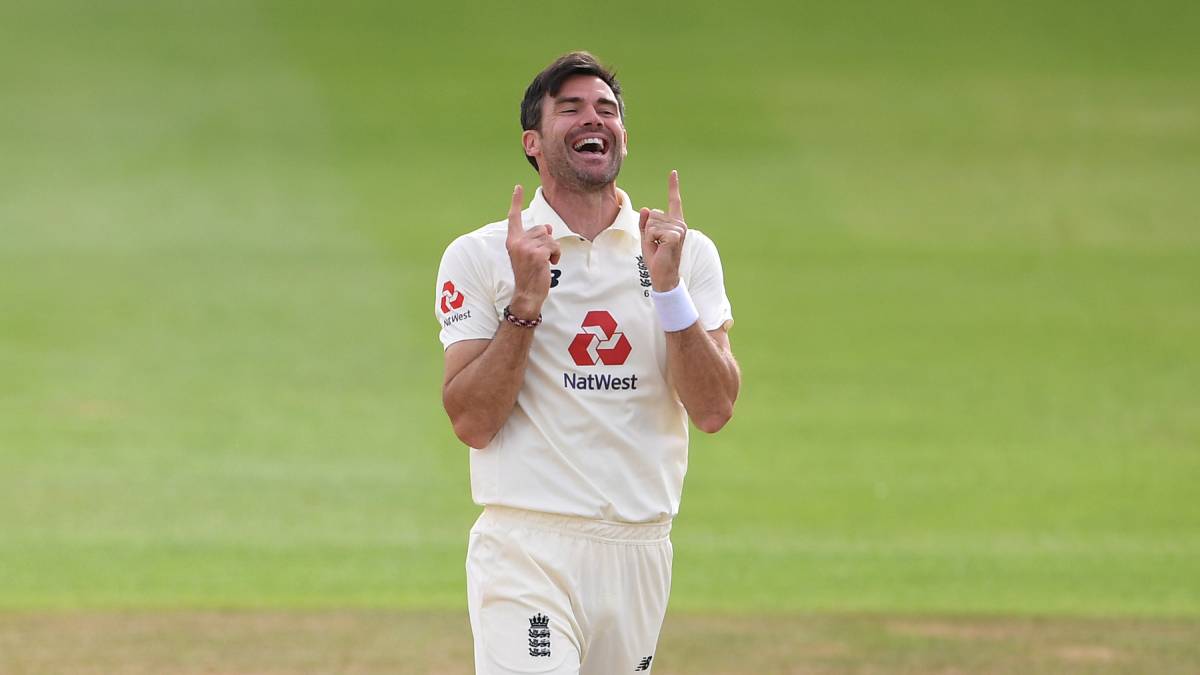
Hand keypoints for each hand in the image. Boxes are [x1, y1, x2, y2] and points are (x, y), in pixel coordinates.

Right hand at [506, 185, 560, 317]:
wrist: (527, 294)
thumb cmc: (529, 274)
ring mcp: (526, 248)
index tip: (518, 187)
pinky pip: (554, 246)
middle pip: (541, 229)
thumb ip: (536, 238)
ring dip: (552, 250)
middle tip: (540, 258)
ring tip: (544, 262)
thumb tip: (549, 227)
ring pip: (550, 238)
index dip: (516, 202)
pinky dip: (556, 255)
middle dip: (546, 242)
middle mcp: (517, 242)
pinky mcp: (537, 254)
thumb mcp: (530, 253)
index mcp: (512, 240)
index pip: (514, 218)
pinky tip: (550, 264)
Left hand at [639, 170, 686, 291]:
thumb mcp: (647, 237)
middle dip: (648, 230)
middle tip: (656, 244)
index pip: (674, 201)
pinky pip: (652, 231)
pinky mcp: (675, 235)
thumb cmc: (656, 257)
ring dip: (649, 237)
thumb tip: (646, 208)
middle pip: (653, 214)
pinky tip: (660, 248)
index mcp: (675, 222)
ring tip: (659, 247)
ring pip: (651, 223)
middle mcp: (679, 223)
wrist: (663, 275)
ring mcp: (679, 229)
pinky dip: (651, 240)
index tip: (673, 173)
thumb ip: (645, 223)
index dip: (673, 186)